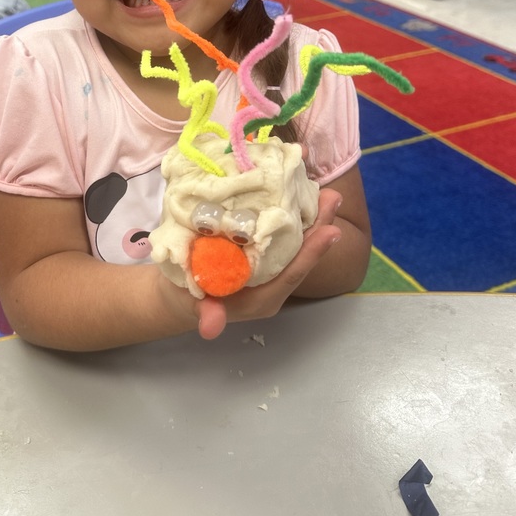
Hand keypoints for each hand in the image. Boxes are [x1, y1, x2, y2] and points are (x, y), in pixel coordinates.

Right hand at [195, 187, 342, 339]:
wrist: (181, 295)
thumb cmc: (189, 297)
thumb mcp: (194, 303)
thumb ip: (207, 313)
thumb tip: (210, 327)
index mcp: (262, 297)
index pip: (291, 275)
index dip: (311, 254)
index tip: (331, 232)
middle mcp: (272, 281)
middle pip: (300, 254)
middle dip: (319, 227)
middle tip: (334, 198)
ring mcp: (268, 264)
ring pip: (294, 241)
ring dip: (310, 216)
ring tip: (324, 190)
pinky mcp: (261, 249)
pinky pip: (280, 233)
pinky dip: (290, 212)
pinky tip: (295, 188)